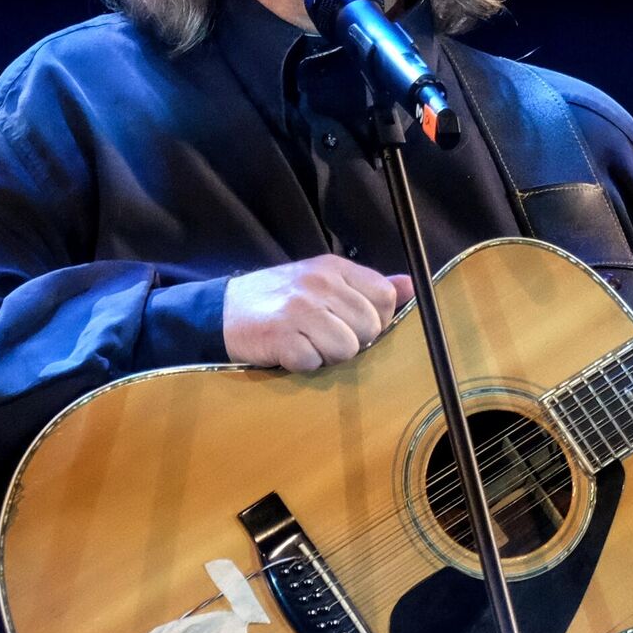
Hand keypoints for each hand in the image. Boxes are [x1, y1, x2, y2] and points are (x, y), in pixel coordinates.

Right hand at [224, 255, 414, 372]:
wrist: (221, 310)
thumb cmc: (280, 299)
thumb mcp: (324, 281)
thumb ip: (367, 285)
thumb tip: (411, 286)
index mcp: (334, 268)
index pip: (384, 296)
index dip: (377, 319)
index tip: (354, 324)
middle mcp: (319, 283)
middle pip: (369, 327)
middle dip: (352, 341)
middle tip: (325, 336)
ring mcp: (299, 309)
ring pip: (347, 349)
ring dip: (328, 356)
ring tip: (308, 344)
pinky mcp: (280, 336)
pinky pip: (314, 362)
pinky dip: (303, 364)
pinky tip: (289, 352)